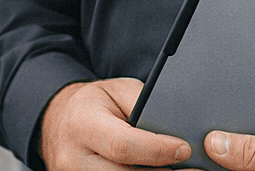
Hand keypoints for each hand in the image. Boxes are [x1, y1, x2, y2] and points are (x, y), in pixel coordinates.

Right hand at [39, 78, 191, 170]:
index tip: (184, 149)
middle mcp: (73, 158)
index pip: (122, 145)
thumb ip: (144, 106)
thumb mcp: (119, 91)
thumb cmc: (95, 104)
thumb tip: (176, 126)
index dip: (156, 150)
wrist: (59, 122)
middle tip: (195, 170)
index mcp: (82, 124)